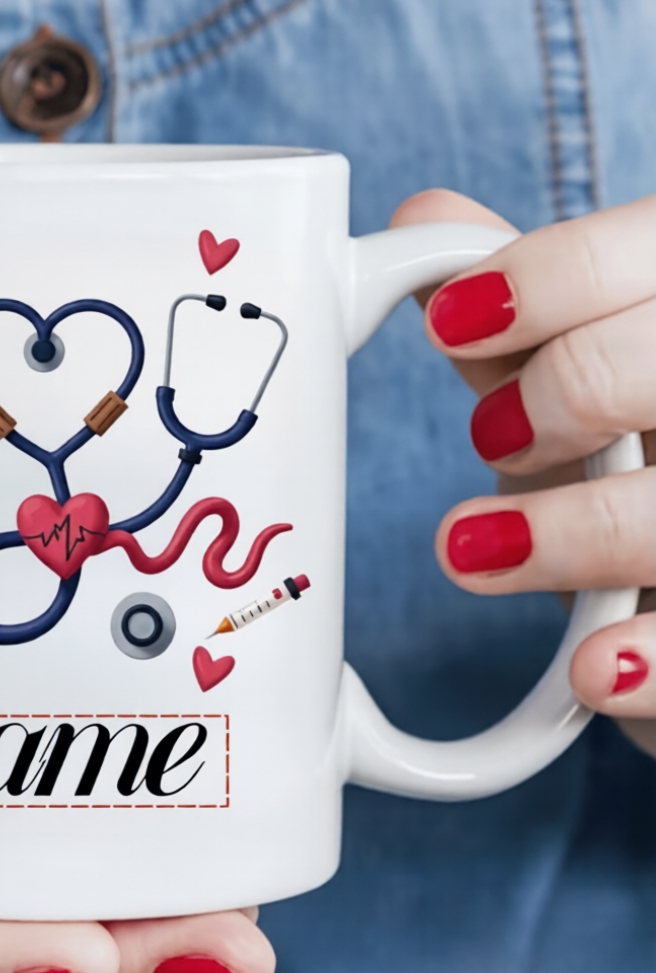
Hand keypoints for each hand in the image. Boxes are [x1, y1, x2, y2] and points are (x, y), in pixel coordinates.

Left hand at [390, 189, 655, 753]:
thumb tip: (423, 219)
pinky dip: (652, 661)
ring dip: (579, 528)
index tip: (454, 321)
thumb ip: (521, 309)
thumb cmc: (627, 464)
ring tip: (470, 548)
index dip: (554, 276)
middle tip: (496, 436)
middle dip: (577, 386)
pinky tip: (591, 668)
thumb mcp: (576, 377)